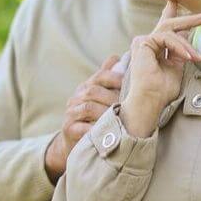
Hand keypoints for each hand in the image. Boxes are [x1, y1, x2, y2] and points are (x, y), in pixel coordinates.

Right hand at [45, 55, 123, 181]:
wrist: (75, 143)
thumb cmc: (95, 119)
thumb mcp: (103, 99)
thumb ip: (110, 79)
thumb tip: (120, 57)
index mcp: (87, 87)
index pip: (100, 76)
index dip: (115, 78)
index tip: (131, 84)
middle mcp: (76, 97)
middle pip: (93, 90)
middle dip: (113, 97)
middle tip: (132, 106)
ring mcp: (71, 113)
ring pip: (89, 107)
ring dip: (107, 113)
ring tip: (122, 120)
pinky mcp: (69, 129)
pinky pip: (82, 127)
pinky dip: (97, 129)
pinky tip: (110, 133)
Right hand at [121, 4, 200, 136]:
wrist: (150, 100)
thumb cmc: (162, 91)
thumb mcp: (177, 67)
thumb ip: (180, 52)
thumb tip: (188, 38)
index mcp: (154, 49)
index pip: (164, 29)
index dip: (171, 13)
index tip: (175, 1)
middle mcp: (147, 43)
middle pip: (168, 24)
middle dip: (187, 20)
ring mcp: (143, 42)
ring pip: (170, 32)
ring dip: (187, 45)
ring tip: (197, 57)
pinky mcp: (143, 43)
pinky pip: (166, 37)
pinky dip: (179, 47)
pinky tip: (187, 57)